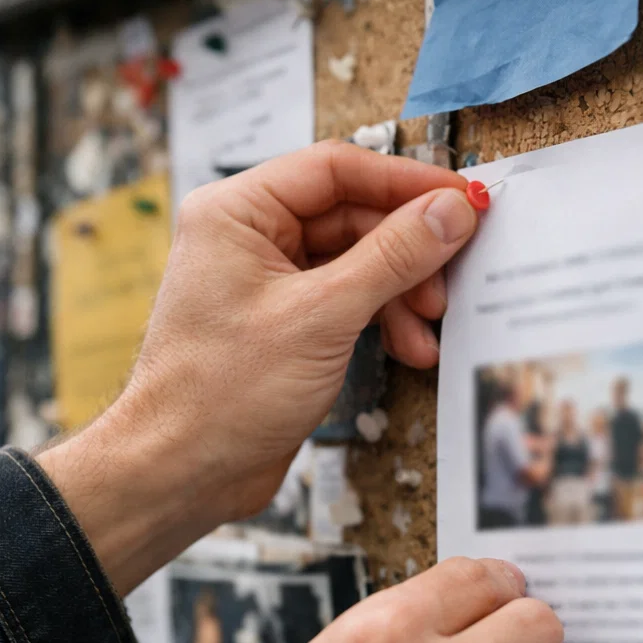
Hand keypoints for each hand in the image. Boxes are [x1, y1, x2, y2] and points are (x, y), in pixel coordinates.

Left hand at [38, 142, 476, 593]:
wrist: (181, 472)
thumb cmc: (220, 395)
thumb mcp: (322, 317)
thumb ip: (393, 257)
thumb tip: (449, 212)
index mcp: (237, 212)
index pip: (336, 169)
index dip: (405, 182)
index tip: (461, 199)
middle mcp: (248, 237)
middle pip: (353, 215)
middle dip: (408, 250)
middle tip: (452, 273)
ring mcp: (267, 281)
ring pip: (357, 261)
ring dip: (402, 291)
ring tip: (429, 324)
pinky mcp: (285, 323)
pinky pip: (348, 300)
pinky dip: (383, 319)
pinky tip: (409, 349)